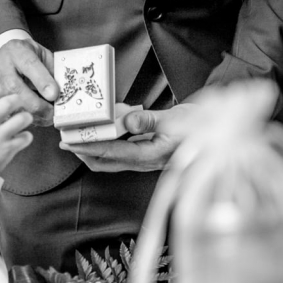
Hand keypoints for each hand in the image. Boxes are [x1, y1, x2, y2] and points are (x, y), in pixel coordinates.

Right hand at [0, 38, 58, 126]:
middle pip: (15, 88)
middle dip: (37, 105)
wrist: (6, 56)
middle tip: (51, 113)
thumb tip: (63, 91)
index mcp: (17, 51)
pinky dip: (20, 119)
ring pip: (8, 103)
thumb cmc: (28, 58)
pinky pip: (3, 112)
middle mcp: (1, 65)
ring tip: (45, 118)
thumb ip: (52, 71)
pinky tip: (32, 119)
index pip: (29, 65)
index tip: (54, 94)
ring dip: (29, 115)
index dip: (42, 81)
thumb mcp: (42, 56)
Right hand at [0, 86, 33, 172]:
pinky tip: (22, 136)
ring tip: (24, 118)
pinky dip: (27, 136)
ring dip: (26, 116)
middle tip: (18, 103)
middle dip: (16, 100)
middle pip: (7, 103)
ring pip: (21, 119)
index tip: (2, 92)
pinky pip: (25, 137)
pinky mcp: (8, 150)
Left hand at [58, 104, 196, 171]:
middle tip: (66, 140)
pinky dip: (105, 146)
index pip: (110, 153)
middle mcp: (143, 162)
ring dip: (92, 151)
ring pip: (110, 161)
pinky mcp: (146, 155)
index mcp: (149, 156)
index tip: (69, 142)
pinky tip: (101, 133)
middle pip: (104, 163)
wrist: (216, 134)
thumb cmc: (199, 127)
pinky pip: (119, 154)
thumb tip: (127, 121)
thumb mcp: (175, 119)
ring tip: (77, 138)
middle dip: (83, 153)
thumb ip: (149, 121)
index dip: (87, 148)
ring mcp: (144, 161)